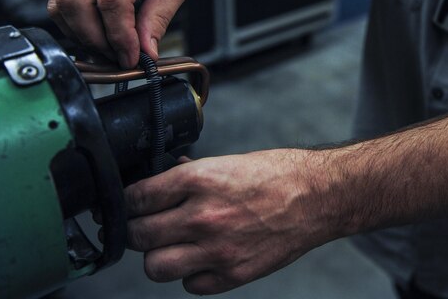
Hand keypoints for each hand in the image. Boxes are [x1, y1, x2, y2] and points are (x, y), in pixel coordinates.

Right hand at [47, 0, 194, 67]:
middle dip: (96, 39)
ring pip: (61, 4)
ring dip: (83, 35)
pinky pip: (60, 2)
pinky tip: (98, 33)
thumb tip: (145, 51)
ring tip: (111, 47)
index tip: (131, 57)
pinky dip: (75, 25)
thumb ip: (159, 17)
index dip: (119, 35)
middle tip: (119, 56)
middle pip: (76, 1)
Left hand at [124, 150, 331, 294]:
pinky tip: (204, 257)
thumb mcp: (229, 163)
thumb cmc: (277, 175)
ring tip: (173, 246)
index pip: (136, 198)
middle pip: (138, 236)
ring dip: (160, 256)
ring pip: (155, 267)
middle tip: (148, 226)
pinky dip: (192, 274)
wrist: (318, 197)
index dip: (129, 202)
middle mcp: (202, 216)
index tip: (132, 205)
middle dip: (138, 230)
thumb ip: (191, 176)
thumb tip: (164, 181)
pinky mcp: (232, 274)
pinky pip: (190, 285)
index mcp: (198, 180)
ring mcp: (216, 250)